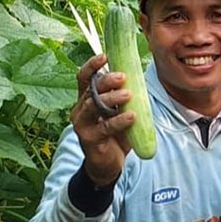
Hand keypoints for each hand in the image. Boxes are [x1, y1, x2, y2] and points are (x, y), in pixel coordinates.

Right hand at [71, 54, 134, 185]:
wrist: (108, 165)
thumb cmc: (114, 136)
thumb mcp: (119, 113)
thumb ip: (124, 99)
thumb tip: (141, 79)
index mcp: (86, 99)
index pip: (84, 78)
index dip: (92, 65)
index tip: (105, 55)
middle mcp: (80, 109)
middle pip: (90, 89)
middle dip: (106, 80)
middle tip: (122, 77)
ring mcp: (82, 124)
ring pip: (94, 105)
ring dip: (112, 98)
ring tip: (128, 94)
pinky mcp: (90, 139)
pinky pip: (105, 127)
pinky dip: (119, 120)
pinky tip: (132, 116)